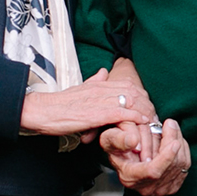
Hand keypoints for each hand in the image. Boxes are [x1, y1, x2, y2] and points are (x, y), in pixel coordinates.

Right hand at [19, 68, 151, 135]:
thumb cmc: (59, 104)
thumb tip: (104, 72)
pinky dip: (133, 117)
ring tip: (152, 123)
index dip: (143, 97)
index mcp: (100, 84)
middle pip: (135, 92)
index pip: (130, 86)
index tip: (149, 108)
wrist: (42, 110)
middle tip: (155, 118)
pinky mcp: (95, 114)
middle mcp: (102, 89)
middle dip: (147, 105)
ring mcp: (99, 100)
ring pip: (131, 101)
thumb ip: (94, 81)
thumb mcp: (80, 89)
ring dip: (145, 112)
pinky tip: (141, 122)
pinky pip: (120, 113)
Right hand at [99, 118, 190, 195]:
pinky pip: (185, 166)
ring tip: (171, 127)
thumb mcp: (109, 139)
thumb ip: (118, 138)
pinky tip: (174, 139)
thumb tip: (133, 140)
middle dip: (174, 140)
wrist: (126, 157)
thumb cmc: (118, 145)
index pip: (153, 172)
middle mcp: (146, 188)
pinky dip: (183, 149)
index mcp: (130, 177)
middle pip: (171, 166)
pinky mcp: (172, 186)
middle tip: (170, 122)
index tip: (174, 142)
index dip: (166, 157)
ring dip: (179, 141)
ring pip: (181, 164)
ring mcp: (160, 190)